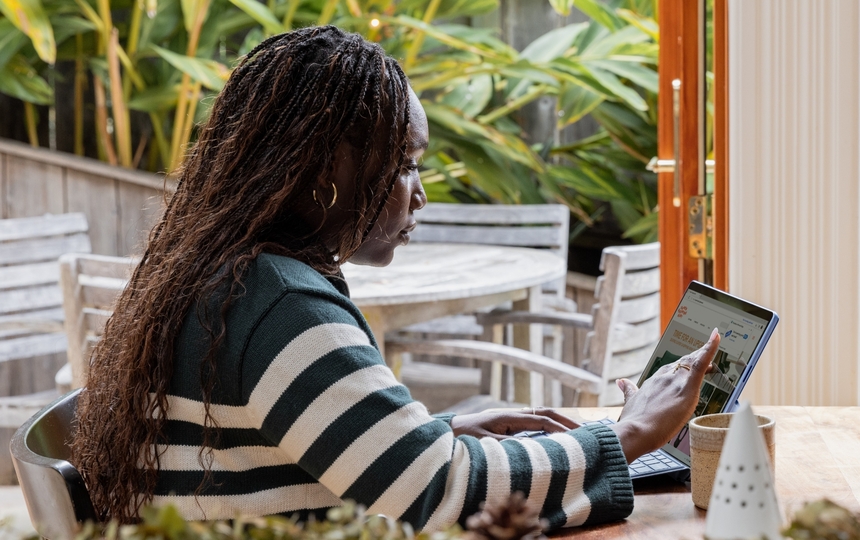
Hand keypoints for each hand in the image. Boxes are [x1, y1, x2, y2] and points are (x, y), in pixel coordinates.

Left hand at [450, 408, 579, 439]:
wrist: (448, 432)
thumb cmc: (464, 438)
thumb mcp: (486, 443)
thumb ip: (509, 447)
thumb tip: (533, 450)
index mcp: (510, 417)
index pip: (542, 420)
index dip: (561, 428)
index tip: (578, 438)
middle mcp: (514, 415)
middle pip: (546, 414)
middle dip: (566, 421)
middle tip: (585, 432)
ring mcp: (512, 420)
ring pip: (542, 418)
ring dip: (559, 424)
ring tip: (577, 435)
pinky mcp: (509, 426)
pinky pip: (534, 425)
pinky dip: (549, 430)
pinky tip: (556, 439)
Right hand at [610, 328, 720, 462]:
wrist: (635, 431)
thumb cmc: (633, 422)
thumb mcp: (630, 403)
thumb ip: (628, 390)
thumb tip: (621, 381)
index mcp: (653, 381)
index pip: (670, 369)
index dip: (680, 365)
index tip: (687, 360)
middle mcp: (664, 378)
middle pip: (683, 364)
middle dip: (695, 358)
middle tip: (707, 350)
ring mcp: (675, 381)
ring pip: (694, 363)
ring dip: (704, 354)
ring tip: (714, 344)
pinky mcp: (687, 388)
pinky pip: (701, 364)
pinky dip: (710, 348)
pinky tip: (716, 337)